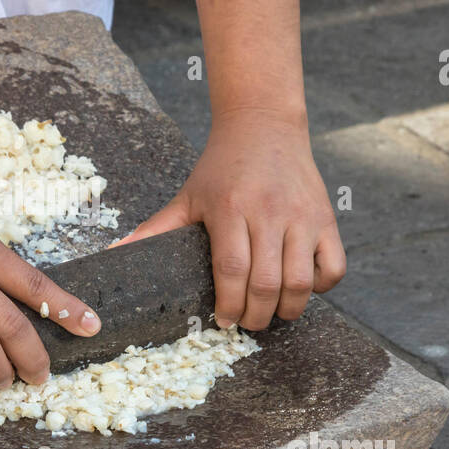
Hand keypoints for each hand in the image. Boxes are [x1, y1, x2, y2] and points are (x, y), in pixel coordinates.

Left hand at [112, 109, 344, 328]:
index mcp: (230, 209)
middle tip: (246, 323)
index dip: (229, 303)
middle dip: (255, 316)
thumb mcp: (187, 196)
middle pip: (267, 282)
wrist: (264, 125)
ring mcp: (303, 216)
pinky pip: (333, 266)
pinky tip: (301, 288)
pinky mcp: (326, 218)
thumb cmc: (220, 167)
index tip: (223, 320)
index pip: (232, 269)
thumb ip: (155, 229)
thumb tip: (115, 254)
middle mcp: (270, 212)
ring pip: (301, 280)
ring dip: (287, 309)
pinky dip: (321, 287)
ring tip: (272, 313)